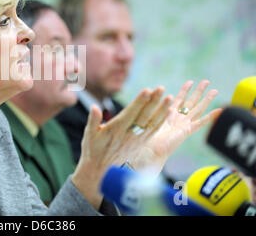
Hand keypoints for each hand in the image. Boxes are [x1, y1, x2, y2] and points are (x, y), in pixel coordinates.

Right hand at [72, 86, 172, 207]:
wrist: (100, 171)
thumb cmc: (92, 150)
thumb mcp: (89, 134)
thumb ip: (93, 120)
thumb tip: (94, 108)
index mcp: (116, 129)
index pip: (130, 113)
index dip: (139, 102)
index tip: (147, 90)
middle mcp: (128, 134)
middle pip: (144, 116)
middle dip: (153, 102)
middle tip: (161, 88)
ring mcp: (136, 140)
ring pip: (152, 123)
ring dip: (162, 110)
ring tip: (170, 97)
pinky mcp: (141, 143)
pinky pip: (154, 130)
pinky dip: (161, 120)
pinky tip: (169, 111)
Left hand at [133, 80, 221, 172]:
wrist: (150, 149)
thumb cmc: (146, 135)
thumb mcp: (150, 117)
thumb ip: (154, 108)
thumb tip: (151, 93)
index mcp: (169, 114)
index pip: (178, 99)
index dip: (184, 91)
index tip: (190, 82)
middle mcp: (178, 119)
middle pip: (191, 102)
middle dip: (198, 92)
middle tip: (206, 81)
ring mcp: (184, 125)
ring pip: (197, 109)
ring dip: (206, 100)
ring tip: (214, 90)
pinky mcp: (186, 131)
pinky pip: (200, 122)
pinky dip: (210, 117)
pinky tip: (219, 111)